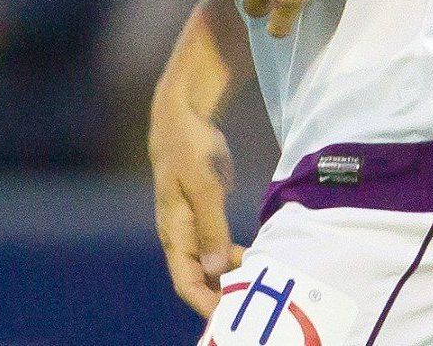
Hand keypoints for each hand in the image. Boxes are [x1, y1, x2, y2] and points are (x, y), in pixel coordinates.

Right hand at [148, 87, 241, 315]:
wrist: (181, 116)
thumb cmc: (189, 148)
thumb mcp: (204, 186)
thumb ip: (211, 228)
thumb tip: (214, 270)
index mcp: (174, 232)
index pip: (186, 283)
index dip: (207, 305)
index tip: (233, 316)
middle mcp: (178, 235)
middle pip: (196, 280)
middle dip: (220, 296)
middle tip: (253, 303)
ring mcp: (189, 225)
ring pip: (206, 265)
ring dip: (228, 276)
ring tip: (258, 281)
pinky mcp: (200, 214)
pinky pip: (213, 247)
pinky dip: (230, 257)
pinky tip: (251, 257)